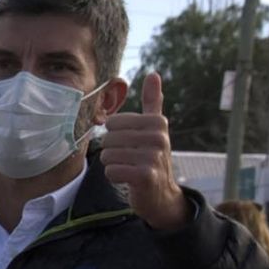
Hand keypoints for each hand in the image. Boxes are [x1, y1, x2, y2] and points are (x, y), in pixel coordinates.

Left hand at [100, 72, 190, 231]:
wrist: (161, 195)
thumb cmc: (153, 157)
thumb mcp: (155, 128)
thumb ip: (153, 102)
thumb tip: (153, 73)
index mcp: (157, 122)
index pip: (113, 122)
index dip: (114, 135)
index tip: (130, 144)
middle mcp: (158, 137)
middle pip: (108, 139)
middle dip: (112, 152)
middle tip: (129, 159)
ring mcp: (153, 157)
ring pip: (107, 156)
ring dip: (113, 165)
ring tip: (128, 168)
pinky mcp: (145, 176)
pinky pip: (111, 171)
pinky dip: (114, 177)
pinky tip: (127, 179)